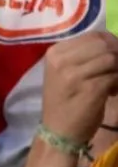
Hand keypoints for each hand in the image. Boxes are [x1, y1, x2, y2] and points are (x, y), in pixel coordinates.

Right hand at [40, 31, 117, 145]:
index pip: (93, 35)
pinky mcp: (90, 88)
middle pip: (104, 45)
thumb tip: (114, 44)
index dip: (112, 43)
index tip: (116, 56)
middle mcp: (62, 60)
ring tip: (115, 82)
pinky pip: (115, 76)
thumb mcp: (65, 73)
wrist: (58, 131)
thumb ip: (84, 56)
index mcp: (55, 52)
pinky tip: (113, 91)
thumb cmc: (64, 101)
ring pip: (112, 59)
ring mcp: (75, 74)